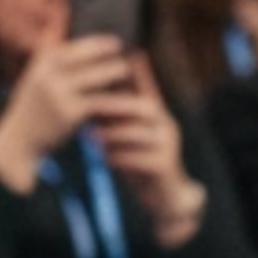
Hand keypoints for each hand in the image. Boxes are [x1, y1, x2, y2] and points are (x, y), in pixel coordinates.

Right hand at [0, 36, 132, 195]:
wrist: (18, 142)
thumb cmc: (32, 108)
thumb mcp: (36, 76)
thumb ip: (51, 54)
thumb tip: (60, 18)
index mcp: (42, 63)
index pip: (76, 46)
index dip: (99, 43)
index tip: (116, 42)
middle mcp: (49, 74)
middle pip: (89, 59)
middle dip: (109, 57)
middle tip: (126, 58)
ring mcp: (59, 93)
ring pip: (97, 78)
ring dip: (115, 74)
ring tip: (127, 73)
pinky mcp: (70, 113)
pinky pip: (99, 102)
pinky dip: (113, 99)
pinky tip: (125, 100)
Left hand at [88, 51, 202, 238]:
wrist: (165, 198)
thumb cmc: (140, 162)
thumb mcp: (128, 138)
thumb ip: (115, 119)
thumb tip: (89, 97)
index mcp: (158, 115)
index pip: (146, 88)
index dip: (136, 73)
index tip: (118, 59)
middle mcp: (166, 125)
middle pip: (143, 106)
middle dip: (115, 106)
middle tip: (90, 106)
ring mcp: (168, 145)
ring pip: (138, 133)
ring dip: (113, 134)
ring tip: (92, 135)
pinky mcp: (165, 166)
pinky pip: (140, 157)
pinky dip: (120, 157)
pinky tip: (106, 158)